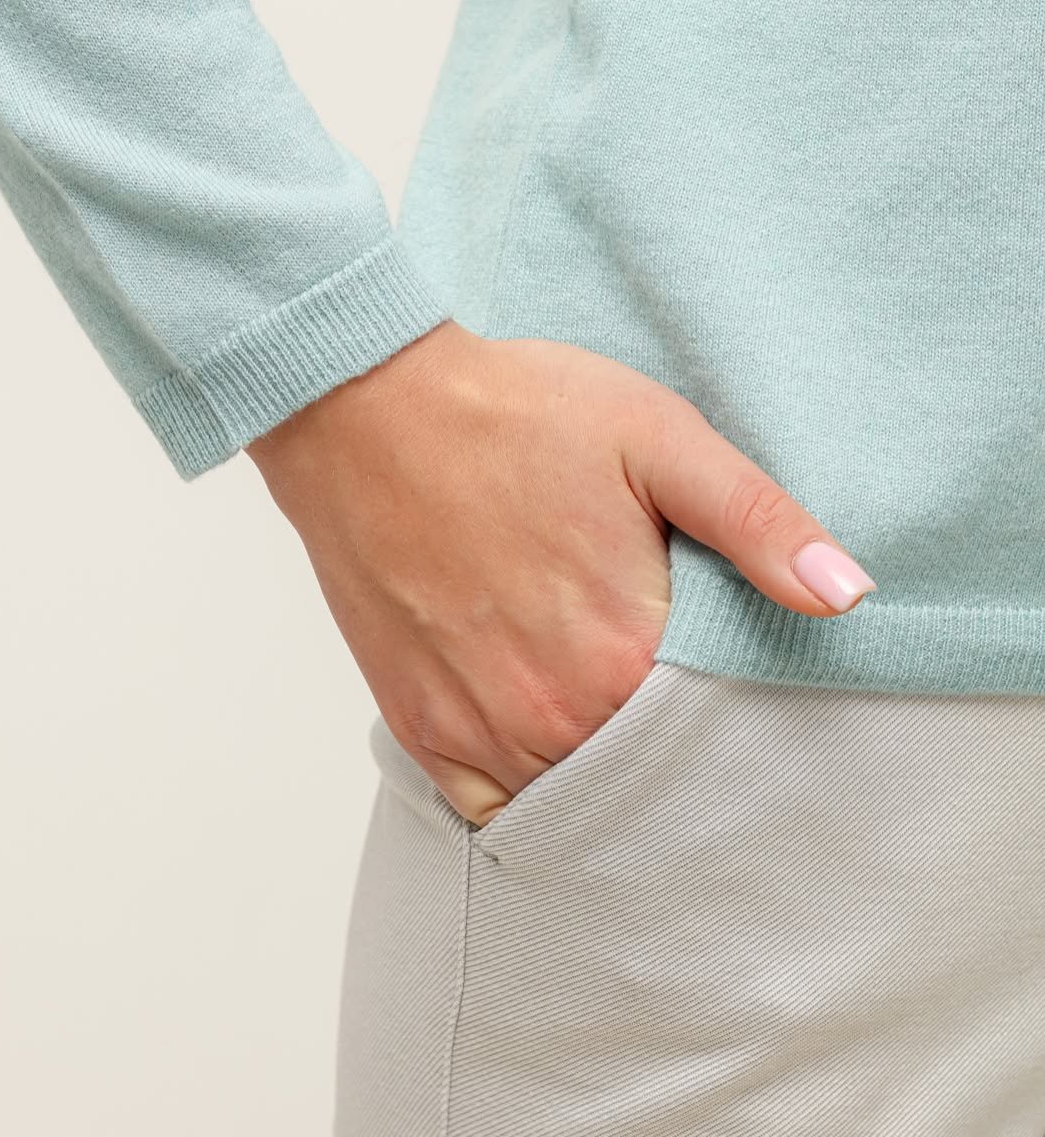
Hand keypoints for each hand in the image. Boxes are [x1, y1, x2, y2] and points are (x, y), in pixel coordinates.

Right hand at [246, 320, 874, 826]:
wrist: (370, 409)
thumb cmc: (518, 413)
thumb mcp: (657, 437)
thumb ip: (756, 522)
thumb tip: (849, 594)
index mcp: (627, 653)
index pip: (722, 735)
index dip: (742, 713)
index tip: (743, 682)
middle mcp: (555, 714)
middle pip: (651, 779)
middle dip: (680, 755)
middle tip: (684, 701)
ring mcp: (481, 730)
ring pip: (575, 799)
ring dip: (607, 776)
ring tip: (619, 718)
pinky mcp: (421, 728)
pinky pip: (491, 810)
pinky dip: (528, 794)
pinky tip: (549, 745)